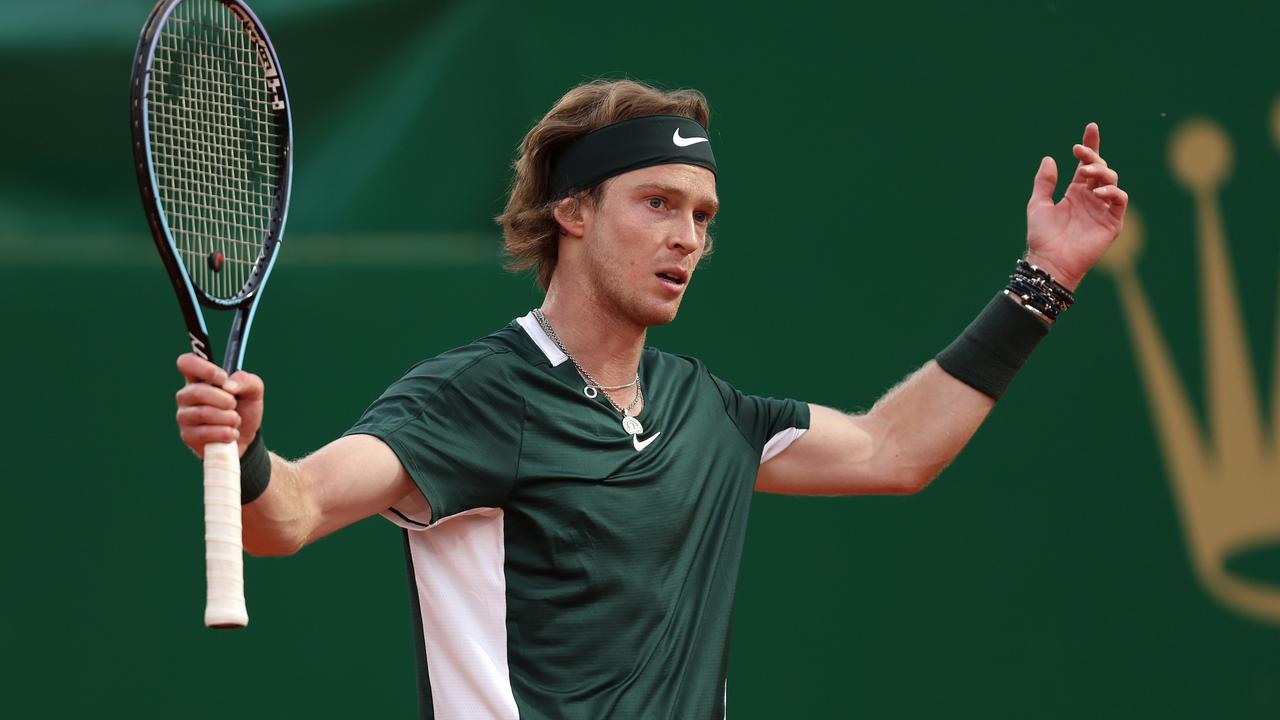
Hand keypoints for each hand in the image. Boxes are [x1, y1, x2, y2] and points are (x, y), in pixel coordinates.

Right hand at [175, 354, 264, 458]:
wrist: (246, 437)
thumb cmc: (244, 408)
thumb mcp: (254, 390)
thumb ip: (245, 380)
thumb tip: (228, 386)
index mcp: (199, 378)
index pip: (186, 363)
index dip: (204, 368)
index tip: (223, 378)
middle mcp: (186, 395)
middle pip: (197, 392)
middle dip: (225, 400)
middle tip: (234, 405)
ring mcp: (184, 416)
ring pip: (203, 413)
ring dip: (229, 418)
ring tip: (235, 421)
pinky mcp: (187, 436)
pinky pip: (205, 433)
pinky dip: (225, 433)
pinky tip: (231, 433)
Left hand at [1025, 122, 1128, 290]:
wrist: (1049, 261)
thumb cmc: (1042, 237)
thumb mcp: (1038, 205)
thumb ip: (1044, 183)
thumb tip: (1049, 158)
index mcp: (1075, 192)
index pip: (1086, 164)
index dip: (1091, 146)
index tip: (1090, 127)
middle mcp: (1091, 198)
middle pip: (1100, 169)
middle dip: (1092, 157)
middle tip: (1079, 154)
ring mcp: (1103, 209)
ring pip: (1112, 180)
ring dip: (1101, 172)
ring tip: (1085, 173)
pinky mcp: (1112, 222)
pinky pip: (1120, 200)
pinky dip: (1112, 191)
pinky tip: (1097, 192)